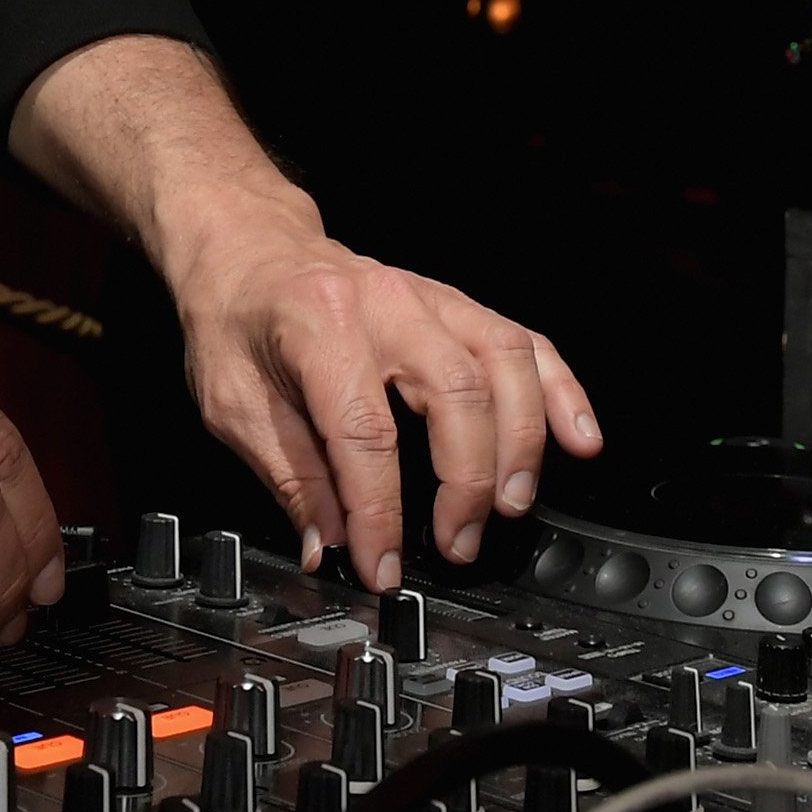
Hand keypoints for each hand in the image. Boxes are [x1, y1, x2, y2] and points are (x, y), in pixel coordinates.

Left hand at [165, 200, 601, 592]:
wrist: (250, 246)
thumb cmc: (238, 317)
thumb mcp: (233, 403)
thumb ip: (288, 476)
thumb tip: (329, 545)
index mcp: (318, 324)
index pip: (364, 432)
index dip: (379, 511)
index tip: (381, 565)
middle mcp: (386, 303)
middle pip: (454, 393)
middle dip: (465, 482)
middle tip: (455, 544)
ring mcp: (432, 300)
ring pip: (505, 363)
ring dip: (521, 443)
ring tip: (512, 505)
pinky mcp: (459, 308)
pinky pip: (526, 344)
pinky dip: (561, 392)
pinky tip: (579, 439)